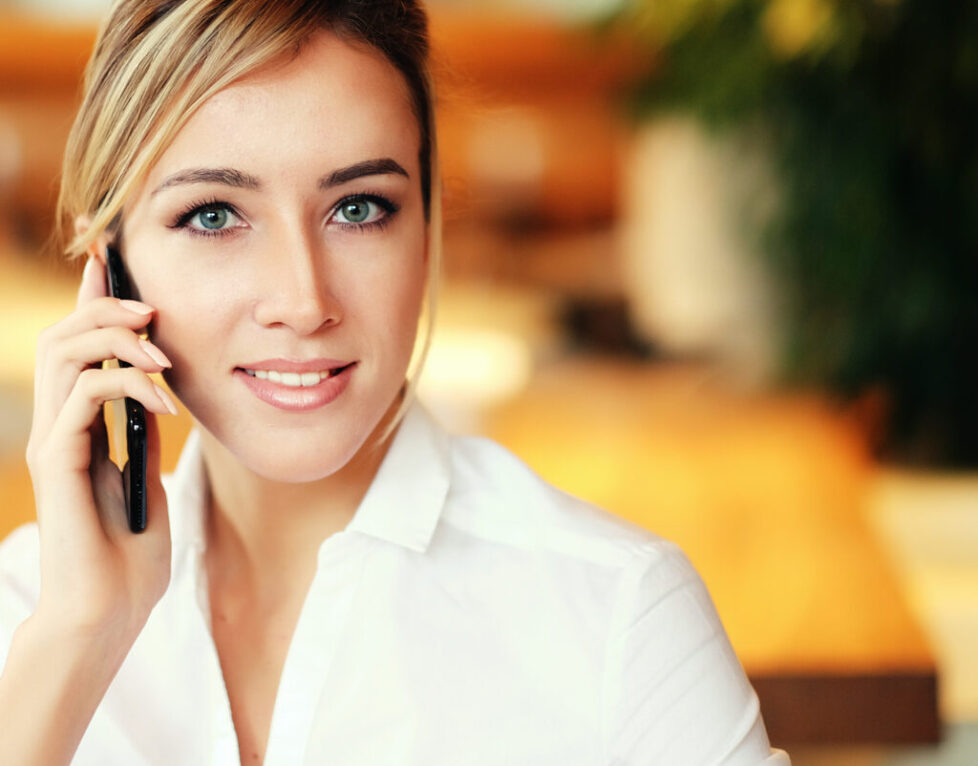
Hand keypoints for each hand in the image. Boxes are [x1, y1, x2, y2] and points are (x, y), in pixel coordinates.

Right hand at [25, 254, 176, 643]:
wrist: (109, 613)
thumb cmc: (128, 557)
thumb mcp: (147, 480)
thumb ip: (143, 436)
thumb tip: (159, 397)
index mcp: (78, 428)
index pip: (77, 349)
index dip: (92, 303)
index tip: (113, 265)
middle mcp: (58, 427)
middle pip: (64, 337)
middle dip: (108, 310)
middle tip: (153, 311)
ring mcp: (53, 441)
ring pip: (63, 353)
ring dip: (117, 339)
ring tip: (163, 354)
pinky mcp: (57, 461)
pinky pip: (82, 394)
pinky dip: (127, 385)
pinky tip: (165, 404)